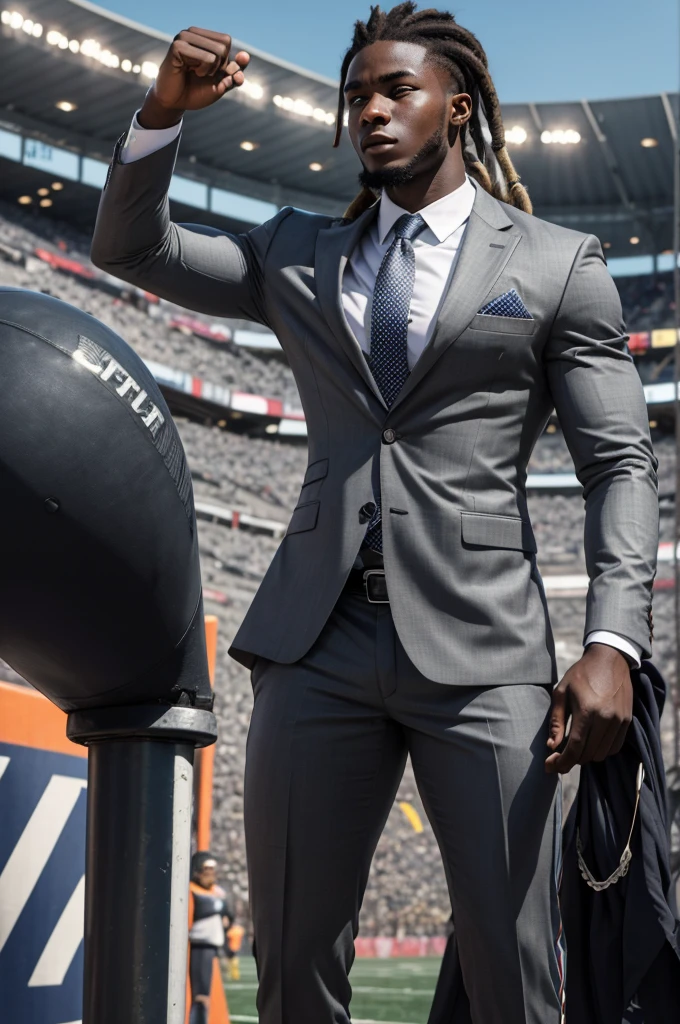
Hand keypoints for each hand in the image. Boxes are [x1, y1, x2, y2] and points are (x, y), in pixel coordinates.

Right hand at [139, 28, 249, 127]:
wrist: (175, 103)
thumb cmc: (195, 92)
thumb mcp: (221, 84)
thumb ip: (235, 72)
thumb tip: (245, 57)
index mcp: (202, 38)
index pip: (226, 41)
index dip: (225, 61)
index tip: (211, 72)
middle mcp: (193, 34)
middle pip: (224, 46)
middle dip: (219, 67)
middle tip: (202, 74)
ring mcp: (184, 37)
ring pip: (217, 51)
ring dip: (211, 70)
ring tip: (195, 72)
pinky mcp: (177, 45)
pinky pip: (207, 58)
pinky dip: (202, 70)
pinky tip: (188, 71)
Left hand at [545, 643, 632, 773]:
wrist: (610, 659)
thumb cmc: (581, 674)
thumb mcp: (561, 693)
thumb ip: (556, 721)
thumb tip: (552, 745)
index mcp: (587, 711)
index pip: (574, 747)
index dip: (561, 762)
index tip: (550, 767)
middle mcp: (605, 719)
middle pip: (587, 754)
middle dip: (570, 760)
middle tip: (558, 757)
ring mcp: (619, 721)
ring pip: (602, 754)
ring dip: (586, 756)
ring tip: (574, 748)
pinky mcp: (627, 721)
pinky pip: (614, 747)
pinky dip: (602, 750)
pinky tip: (591, 743)